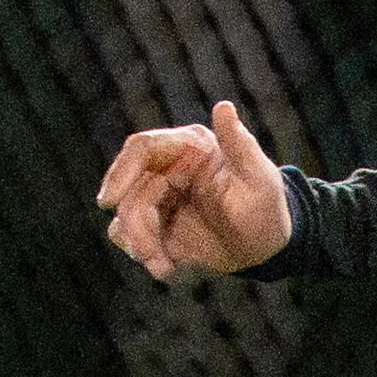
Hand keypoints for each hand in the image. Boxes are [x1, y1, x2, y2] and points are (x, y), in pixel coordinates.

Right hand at [95, 98, 288, 279]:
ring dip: (139, 244)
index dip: (121, 171)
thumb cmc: (266, 207)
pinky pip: (134, 238)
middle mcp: (168, 169)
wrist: (266, 247)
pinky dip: (144, 255)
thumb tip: (224, 107)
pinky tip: (166, 270)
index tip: (109, 201)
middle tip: (149, 254)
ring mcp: (160, 199)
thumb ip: (239, 145)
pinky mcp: (158, 227)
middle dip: (134, 224)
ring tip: (163, 268)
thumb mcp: (259, 178)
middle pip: (130, 190)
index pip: (142, 150)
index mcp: (188, 148)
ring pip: (128, 216)